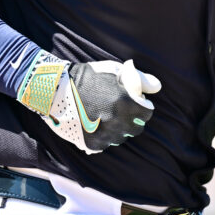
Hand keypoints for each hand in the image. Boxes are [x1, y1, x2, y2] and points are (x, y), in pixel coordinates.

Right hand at [18, 53, 161, 153]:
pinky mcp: (91, 144)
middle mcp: (117, 122)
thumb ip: (140, 79)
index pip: (147, 114)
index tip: (133, 101)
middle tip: (119, 108)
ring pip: (121, 137)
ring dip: (117, 128)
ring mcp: (104, 135)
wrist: (57, 88)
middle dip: (132, 118)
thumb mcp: (116, 70)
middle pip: (136, 128)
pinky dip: (103, 136)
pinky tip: (94, 123)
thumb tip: (157, 87)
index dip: (141, 106)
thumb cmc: (89, 76)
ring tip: (104, 114)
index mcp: (125, 103)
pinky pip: (106, 144)